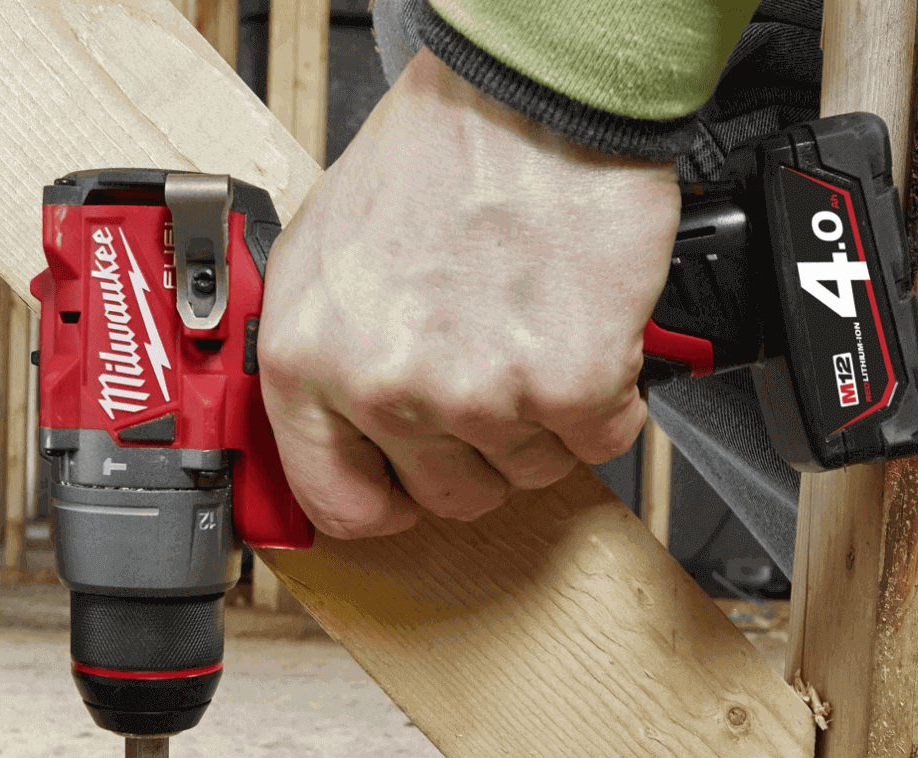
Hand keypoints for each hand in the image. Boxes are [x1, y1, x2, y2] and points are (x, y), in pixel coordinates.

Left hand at [259, 47, 680, 539]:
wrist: (531, 92)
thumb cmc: (433, 156)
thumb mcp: (323, 255)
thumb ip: (324, 360)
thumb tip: (337, 437)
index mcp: (310, 363)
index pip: (337, 503)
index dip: (382, 504)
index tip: (406, 494)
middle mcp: (388, 389)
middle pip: (450, 496)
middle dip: (478, 449)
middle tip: (491, 376)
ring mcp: (479, 396)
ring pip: (530, 472)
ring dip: (543, 419)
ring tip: (533, 331)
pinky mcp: (569, 387)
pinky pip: (602, 440)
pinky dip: (607, 397)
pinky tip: (583, 333)